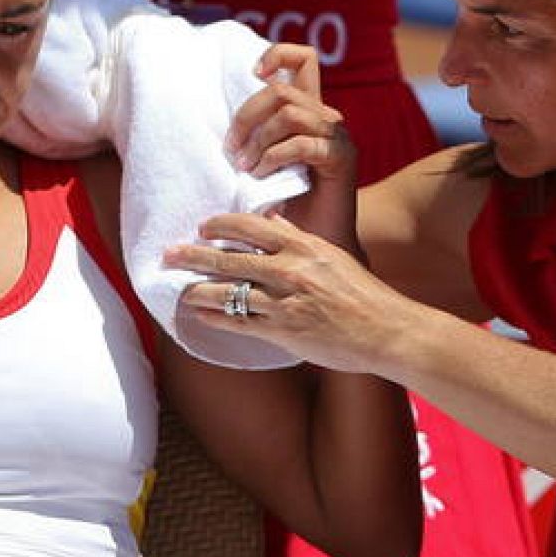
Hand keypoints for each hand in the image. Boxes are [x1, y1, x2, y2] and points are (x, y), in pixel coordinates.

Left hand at [165, 212, 409, 373]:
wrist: (387, 331)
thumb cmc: (363, 294)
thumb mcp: (332, 256)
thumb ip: (301, 240)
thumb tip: (274, 224)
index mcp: (304, 246)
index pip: (251, 226)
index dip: (221, 225)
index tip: (203, 226)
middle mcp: (291, 271)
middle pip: (229, 259)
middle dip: (193, 256)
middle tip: (169, 254)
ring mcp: (285, 302)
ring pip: (227, 292)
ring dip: (197, 290)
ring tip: (178, 289)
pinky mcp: (283, 332)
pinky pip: (238, 323)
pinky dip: (214, 318)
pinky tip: (198, 315)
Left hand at [226, 43, 358, 250]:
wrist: (319, 247)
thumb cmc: (286, 210)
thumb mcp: (261, 167)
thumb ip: (250, 141)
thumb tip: (216, 131)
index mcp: (306, 111)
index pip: (303, 59)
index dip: (277, 55)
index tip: (252, 74)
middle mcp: (324, 117)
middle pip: (280, 89)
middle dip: (246, 117)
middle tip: (231, 151)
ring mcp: (336, 136)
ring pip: (290, 112)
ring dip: (259, 139)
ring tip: (245, 168)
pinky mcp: (342, 158)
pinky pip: (302, 143)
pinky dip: (274, 157)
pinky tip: (261, 176)